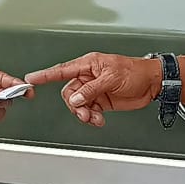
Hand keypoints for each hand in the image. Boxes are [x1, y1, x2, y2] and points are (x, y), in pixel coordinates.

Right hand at [25, 52, 161, 125]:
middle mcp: (89, 76)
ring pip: (78, 104)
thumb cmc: (136, 71)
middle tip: (85, 112)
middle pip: (69, 92)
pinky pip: (88, 110)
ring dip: (84, 113)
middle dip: (75, 105)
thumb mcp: (112, 78)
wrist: (152, 83)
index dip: (45, 75)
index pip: (62, 70)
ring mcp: (94, 89)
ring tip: (94, 118)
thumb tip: (76, 99)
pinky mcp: (100, 101)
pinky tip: (99, 119)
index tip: (32, 79)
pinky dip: (92, 117)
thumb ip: (92, 89)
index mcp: (89, 64)